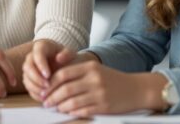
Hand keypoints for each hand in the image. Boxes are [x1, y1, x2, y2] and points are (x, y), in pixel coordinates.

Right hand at [22, 39, 78, 100]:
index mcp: (41, 47)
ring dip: (35, 87)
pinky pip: (28, 87)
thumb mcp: (70, 53)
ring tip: (46, 94)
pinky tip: (44, 98)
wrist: (63, 64)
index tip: (48, 75)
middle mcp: (31, 57)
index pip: (37, 54)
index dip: (41, 65)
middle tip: (47, 86)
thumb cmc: (66, 57)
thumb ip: (67, 54)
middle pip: (28, 67)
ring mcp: (29, 69)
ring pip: (26, 78)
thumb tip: (59, 58)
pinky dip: (35, 93)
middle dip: (36, 78)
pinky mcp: (29, 79)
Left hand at [43, 61, 168, 116]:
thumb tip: (54, 82)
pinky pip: (83, 110)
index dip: (50, 83)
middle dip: (52, 97)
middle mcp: (94, 79)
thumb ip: (77, 73)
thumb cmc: (113, 80)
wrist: (137, 89)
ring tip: (54, 108)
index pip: (63, 74)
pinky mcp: (104, 106)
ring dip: (60, 106)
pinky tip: (67, 112)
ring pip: (72, 101)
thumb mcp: (96, 70)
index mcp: (90, 67)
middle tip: (45, 102)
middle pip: (65, 89)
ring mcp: (99, 93)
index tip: (43, 90)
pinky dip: (72, 112)